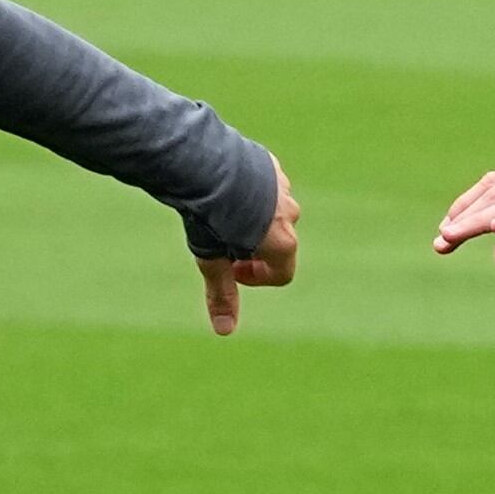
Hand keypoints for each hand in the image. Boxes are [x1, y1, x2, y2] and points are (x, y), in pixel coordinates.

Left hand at [197, 163, 298, 335]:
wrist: (204, 165)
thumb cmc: (210, 218)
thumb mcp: (212, 261)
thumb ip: (222, 294)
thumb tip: (225, 331)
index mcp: (283, 243)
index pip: (282, 274)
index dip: (255, 278)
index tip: (233, 270)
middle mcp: (290, 214)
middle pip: (277, 240)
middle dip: (254, 246)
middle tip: (223, 241)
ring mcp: (282, 186)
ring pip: (271, 209)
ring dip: (252, 216)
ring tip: (220, 211)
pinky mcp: (269, 162)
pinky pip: (264, 183)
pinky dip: (249, 189)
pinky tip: (222, 187)